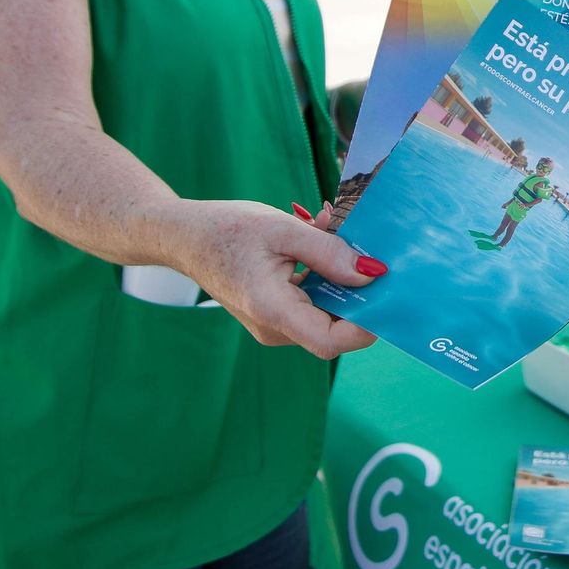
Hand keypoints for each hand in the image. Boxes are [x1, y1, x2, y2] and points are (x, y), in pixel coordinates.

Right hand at [165, 200, 382, 358]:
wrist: (183, 237)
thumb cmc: (227, 229)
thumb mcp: (283, 230)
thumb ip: (329, 252)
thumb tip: (372, 273)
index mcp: (273, 310)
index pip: (330, 341)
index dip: (364, 325)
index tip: (384, 290)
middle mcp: (275, 327)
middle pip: (334, 325)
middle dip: (356, 287)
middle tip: (361, 242)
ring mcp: (275, 323)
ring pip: (325, 308)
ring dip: (339, 272)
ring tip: (329, 227)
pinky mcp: (276, 312)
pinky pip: (312, 300)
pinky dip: (322, 272)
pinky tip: (316, 235)